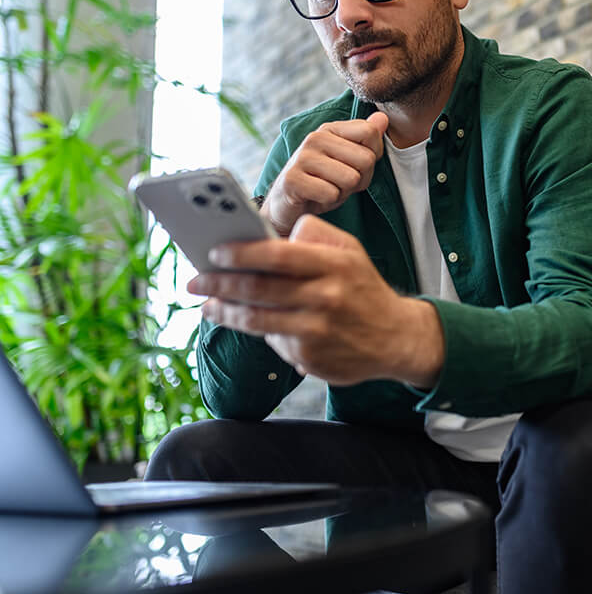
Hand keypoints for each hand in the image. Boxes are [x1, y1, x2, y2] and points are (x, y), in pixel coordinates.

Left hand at [187, 214, 444, 387]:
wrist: (395, 338)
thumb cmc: (363, 287)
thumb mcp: (350, 251)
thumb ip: (313, 235)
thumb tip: (268, 234)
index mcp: (334, 266)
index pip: (278, 256)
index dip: (241, 253)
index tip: (214, 252)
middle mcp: (325, 299)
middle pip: (258, 290)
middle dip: (218, 283)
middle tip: (193, 280)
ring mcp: (316, 332)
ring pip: (256, 320)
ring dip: (224, 311)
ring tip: (207, 304)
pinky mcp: (310, 359)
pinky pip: (272, 341)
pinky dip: (256, 330)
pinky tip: (247, 321)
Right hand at [264, 112, 388, 234]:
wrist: (287, 205)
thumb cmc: (322, 182)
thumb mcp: (348, 160)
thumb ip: (366, 139)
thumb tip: (383, 118)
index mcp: (330, 129)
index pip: (370, 132)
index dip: (372, 157)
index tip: (355, 166)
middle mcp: (315, 138)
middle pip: (366, 159)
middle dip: (359, 180)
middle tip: (340, 184)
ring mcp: (302, 157)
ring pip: (351, 179)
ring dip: (343, 192)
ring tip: (327, 190)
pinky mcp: (292, 179)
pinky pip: (331, 194)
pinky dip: (328, 202)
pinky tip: (315, 198)